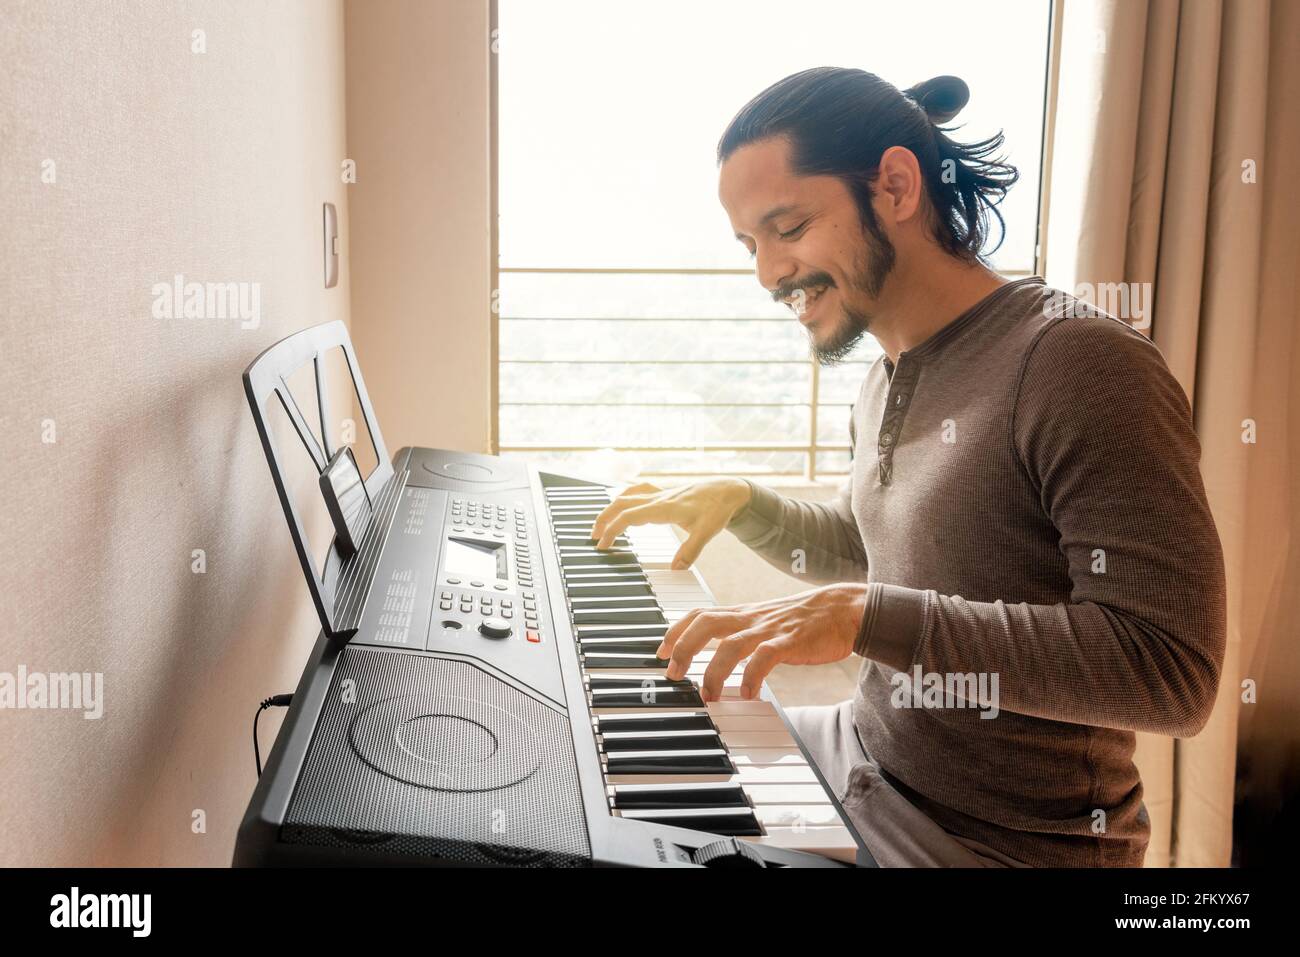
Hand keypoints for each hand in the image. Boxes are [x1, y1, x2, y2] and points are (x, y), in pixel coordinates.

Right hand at [591, 479, 752, 569]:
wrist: (728, 490)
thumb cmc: (718, 508)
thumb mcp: (707, 532)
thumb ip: (690, 551)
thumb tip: (675, 569)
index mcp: (663, 507)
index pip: (628, 517)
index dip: (612, 530)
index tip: (602, 544)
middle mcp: (658, 497)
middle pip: (621, 503)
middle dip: (603, 519)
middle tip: (593, 537)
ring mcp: (660, 493)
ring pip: (627, 495)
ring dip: (611, 507)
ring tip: (602, 523)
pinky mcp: (664, 492)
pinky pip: (637, 490)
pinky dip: (625, 497)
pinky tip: (622, 503)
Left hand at [656, 584, 866, 700]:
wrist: (843, 609)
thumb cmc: (803, 621)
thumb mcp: (765, 623)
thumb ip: (742, 635)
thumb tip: (719, 657)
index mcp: (743, 614)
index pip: (700, 614)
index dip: (676, 631)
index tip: (660, 652)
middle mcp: (750, 618)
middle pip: (705, 624)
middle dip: (683, 648)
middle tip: (672, 673)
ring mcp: (770, 629)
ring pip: (731, 644)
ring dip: (713, 672)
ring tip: (707, 696)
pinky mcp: (791, 641)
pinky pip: (765, 657)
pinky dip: (751, 677)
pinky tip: (747, 695)